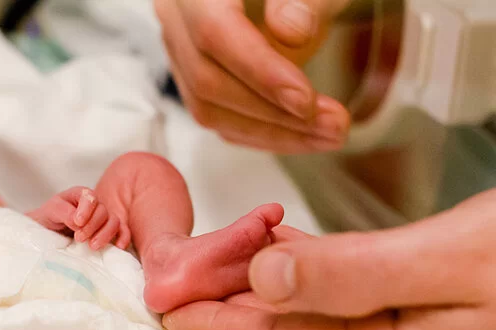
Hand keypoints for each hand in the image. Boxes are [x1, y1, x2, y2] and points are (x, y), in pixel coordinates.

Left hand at [28, 187, 130, 249]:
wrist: (48, 232)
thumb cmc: (48, 219)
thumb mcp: (50, 212)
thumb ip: (63, 212)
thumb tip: (78, 222)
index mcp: (79, 195)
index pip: (89, 197)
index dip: (86, 209)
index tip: (77, 222)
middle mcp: (94, 205)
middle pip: (103, 211)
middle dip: (92, 226)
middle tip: (79, 238)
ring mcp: (103, 218)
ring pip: (114, 222)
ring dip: (106, 234)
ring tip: (92, 246)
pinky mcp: (108, 232)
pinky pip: (122, 232)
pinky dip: (123, 238)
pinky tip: (118, 247)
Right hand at [154, 0, 350, 152]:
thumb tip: (292, 31)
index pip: (214, 32)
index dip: (259, 72)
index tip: (305, 102)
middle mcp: (175, 15)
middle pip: (206, 80)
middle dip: (272, 113)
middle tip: (333, 125)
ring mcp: (179, 48)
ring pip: (208, 108)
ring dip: (270, 131)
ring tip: (327, 134)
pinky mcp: (192, 74)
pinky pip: (217, 115)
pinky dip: (259, 132)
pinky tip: (302, 135)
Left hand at [163, 191, 495, 329]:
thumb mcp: (451, 262)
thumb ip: (354, 277)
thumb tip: (267, 281)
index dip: (221, 324)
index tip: (171, 310)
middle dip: (231, 313)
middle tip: (179, 290)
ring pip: (320, 316)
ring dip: (265, 293)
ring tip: (216, 272)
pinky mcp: (431, 310)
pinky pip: (351, 297)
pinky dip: (311, 276)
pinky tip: (285, 259)